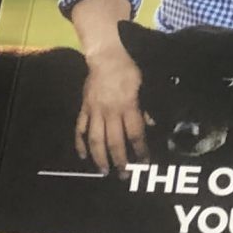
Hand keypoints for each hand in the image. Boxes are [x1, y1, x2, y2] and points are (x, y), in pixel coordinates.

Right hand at [74, 42, 148, 172]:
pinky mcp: (84, 108)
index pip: (135, 134)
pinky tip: (83, 156)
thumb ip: (145, 106)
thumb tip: (152, 124)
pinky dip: (81, 143)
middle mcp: (110, 112)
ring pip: (96, 139)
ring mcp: (94, 111)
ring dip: (100, 157)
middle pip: (115, 142)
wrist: (104, 57)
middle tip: (123, 175)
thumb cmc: (127, 70)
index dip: (140, 150)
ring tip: (104, 171)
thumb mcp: (143, 84)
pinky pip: (80, 129)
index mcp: (127, 106)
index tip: (144, 163)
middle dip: (120, 161)